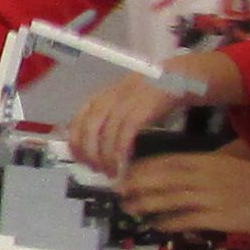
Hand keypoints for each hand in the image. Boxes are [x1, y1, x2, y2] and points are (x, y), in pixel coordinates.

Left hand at [63, 71, 196, 175]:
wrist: (175, 77)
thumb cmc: (146, 94)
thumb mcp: (120, 101)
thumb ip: (105, 118)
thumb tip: (93, 146)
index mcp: (99, 96)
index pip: (77, 120)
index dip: (75, 143)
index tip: (79, 160)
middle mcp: (108, 98)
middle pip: (89, 128)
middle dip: (89, 152)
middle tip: (95, 169)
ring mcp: (125, 102)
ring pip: (107, 132)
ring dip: (106, 156)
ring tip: (110, 171)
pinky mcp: (142, 107)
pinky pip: (126, 131)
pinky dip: (122, 148)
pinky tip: (123, 161)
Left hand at [118, 143, 249, 234]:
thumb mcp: (231, 164)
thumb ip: (206, 167)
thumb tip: (179, 175)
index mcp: (207, 160)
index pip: (165, 161)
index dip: (142, 168)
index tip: (125, 173)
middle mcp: (203, 175)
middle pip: (159, 179)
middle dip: (135, 186)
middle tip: (119, 193)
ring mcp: (209, 197)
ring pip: (167, 200)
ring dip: (145, 205)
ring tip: (130, 209)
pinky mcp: (217, 217)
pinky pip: (184, 220)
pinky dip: (166, 223)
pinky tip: (156, 226)